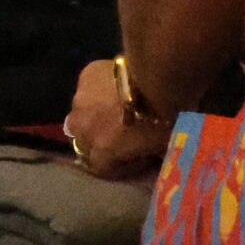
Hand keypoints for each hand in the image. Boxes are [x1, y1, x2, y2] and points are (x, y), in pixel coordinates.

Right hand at [65, 57, 170, 180]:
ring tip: (114, 108)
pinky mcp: (84, 77)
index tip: (134, 158)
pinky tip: (116, 85)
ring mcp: (80, 100)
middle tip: (119, 134)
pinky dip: (98, 91)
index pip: (99, 167)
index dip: (118, 165)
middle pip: (82, 141)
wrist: (157, 79)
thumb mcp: (160, 148)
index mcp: (101, 150)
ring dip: (93, 115)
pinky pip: (87, 89)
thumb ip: (146, 156)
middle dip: (97, 141)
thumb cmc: (164, 120)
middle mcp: (82, 127)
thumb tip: (149, 157)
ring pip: (81, 113)